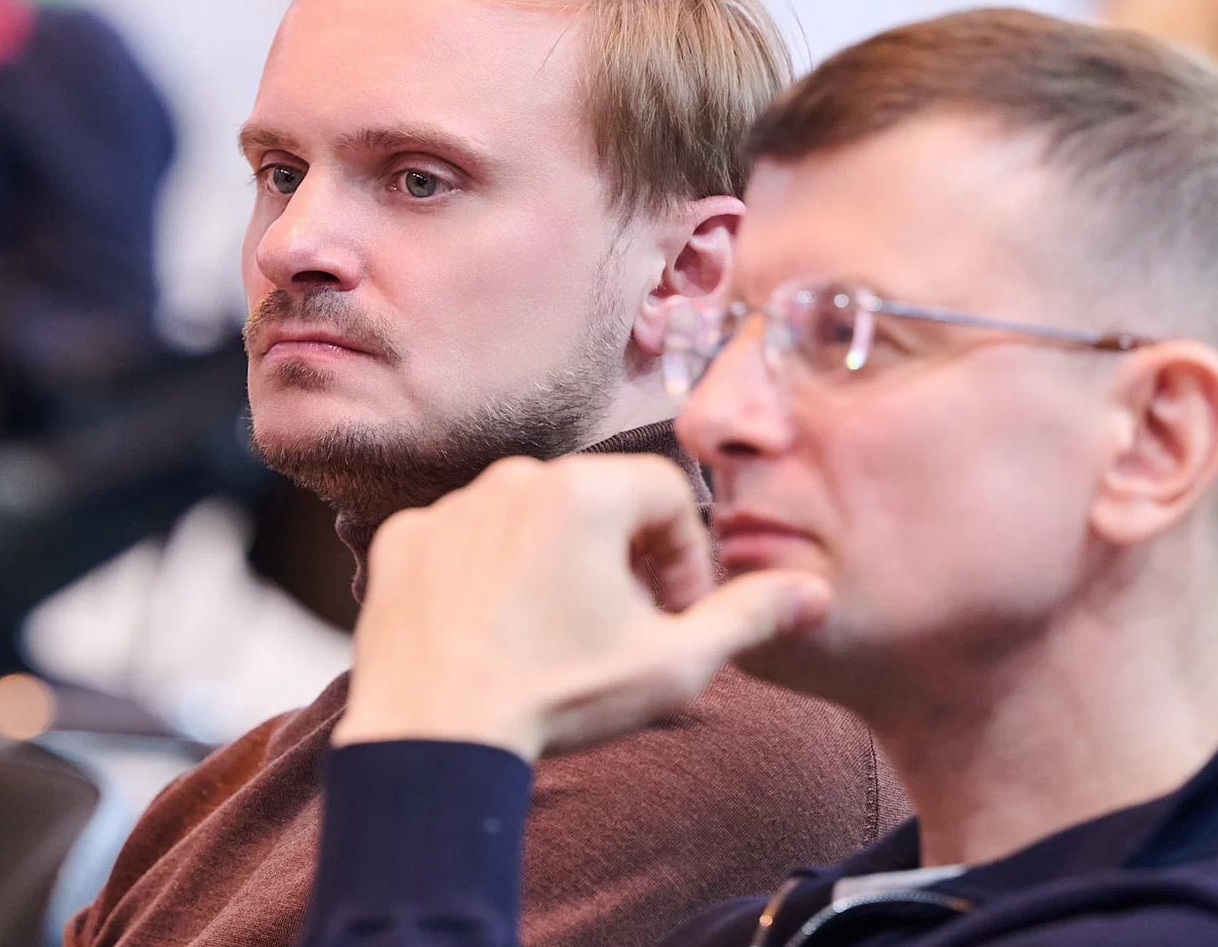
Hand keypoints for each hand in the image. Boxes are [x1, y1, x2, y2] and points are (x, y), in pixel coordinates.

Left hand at [333, 453, 830, 761]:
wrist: (434, 739)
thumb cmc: (559, 697)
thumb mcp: (674, 664)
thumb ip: (748, 617)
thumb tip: (813, 591)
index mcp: (586, 490)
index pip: (667, 494)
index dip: (685, 556)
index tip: (675, 615)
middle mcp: (514, 477)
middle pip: (597, 501)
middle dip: (621, 557)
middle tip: (620, 631)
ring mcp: (452, 506)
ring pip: (530, 517)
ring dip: (554, 561)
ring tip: (555, 636)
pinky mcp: (404, 538)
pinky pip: (465, 540)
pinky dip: (486, 574)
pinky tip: (494, 633)